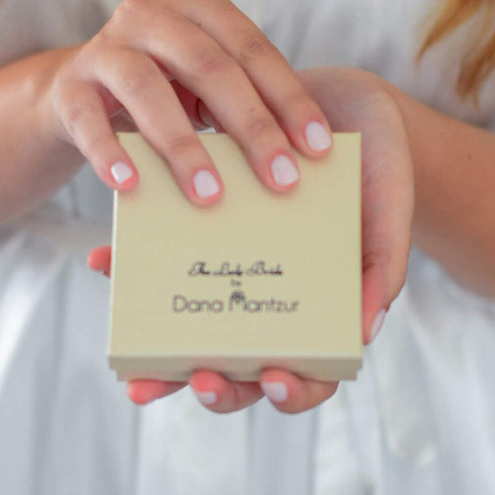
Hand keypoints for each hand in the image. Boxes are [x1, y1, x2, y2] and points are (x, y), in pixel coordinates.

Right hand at [45, 0, 334, 201]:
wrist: (75, 93)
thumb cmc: (162, 87)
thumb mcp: (202, 80)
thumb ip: (242, 98)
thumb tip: (300, 155)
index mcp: (193, 1)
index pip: (250, 48)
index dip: (288, 97)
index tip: (318, 147)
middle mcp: (147, 11)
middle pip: (208, 65)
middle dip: (251, 125)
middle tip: (281, 179)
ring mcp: (103, 45)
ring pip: (147, 88)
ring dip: (184, 146)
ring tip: (211, 195)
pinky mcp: (68, 85)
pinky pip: (88, 119)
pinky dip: (111, 152)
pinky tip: (132, 185)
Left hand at [89, 66, 414, 414]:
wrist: (347, 105)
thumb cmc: (381, 167)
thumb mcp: (390, 207)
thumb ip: (383, 264)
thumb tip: (365, 330)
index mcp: (322, 308)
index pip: (309, 373)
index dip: (292, 390)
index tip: (272, 377)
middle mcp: (272, 299)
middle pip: (244, 367)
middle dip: (216, 386)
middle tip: (194, 378)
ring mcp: (235, 269)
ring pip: (197, 330)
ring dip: (162, 355)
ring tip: (133, 369)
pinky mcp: (204, 230)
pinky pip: (166, 261)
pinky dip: (134, 267)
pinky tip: (104, 261)